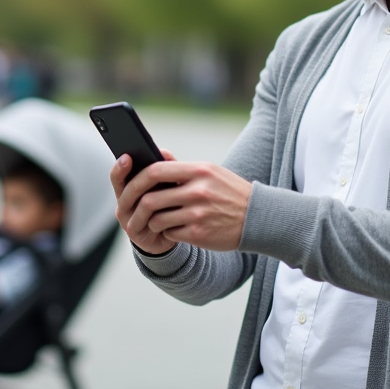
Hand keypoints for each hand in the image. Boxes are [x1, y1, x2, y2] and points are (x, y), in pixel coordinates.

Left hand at [111, 151, 252, 253]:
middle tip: (133, 211)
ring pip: (158, 219)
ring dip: (152, 222)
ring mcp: (199, 214)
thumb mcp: (210, 171)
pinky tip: (172, 230)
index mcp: (199, 170)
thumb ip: (181, 166)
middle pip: (152, 199)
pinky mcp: (200, 234)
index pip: (156, 170)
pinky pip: (170, 234)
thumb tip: (155, 155)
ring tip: (155, 221)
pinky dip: (167, 233)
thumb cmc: (229, 192)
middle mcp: (198, 191)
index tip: (131, 183)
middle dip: (138, 206)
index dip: (138, 178)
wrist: (258, 217)